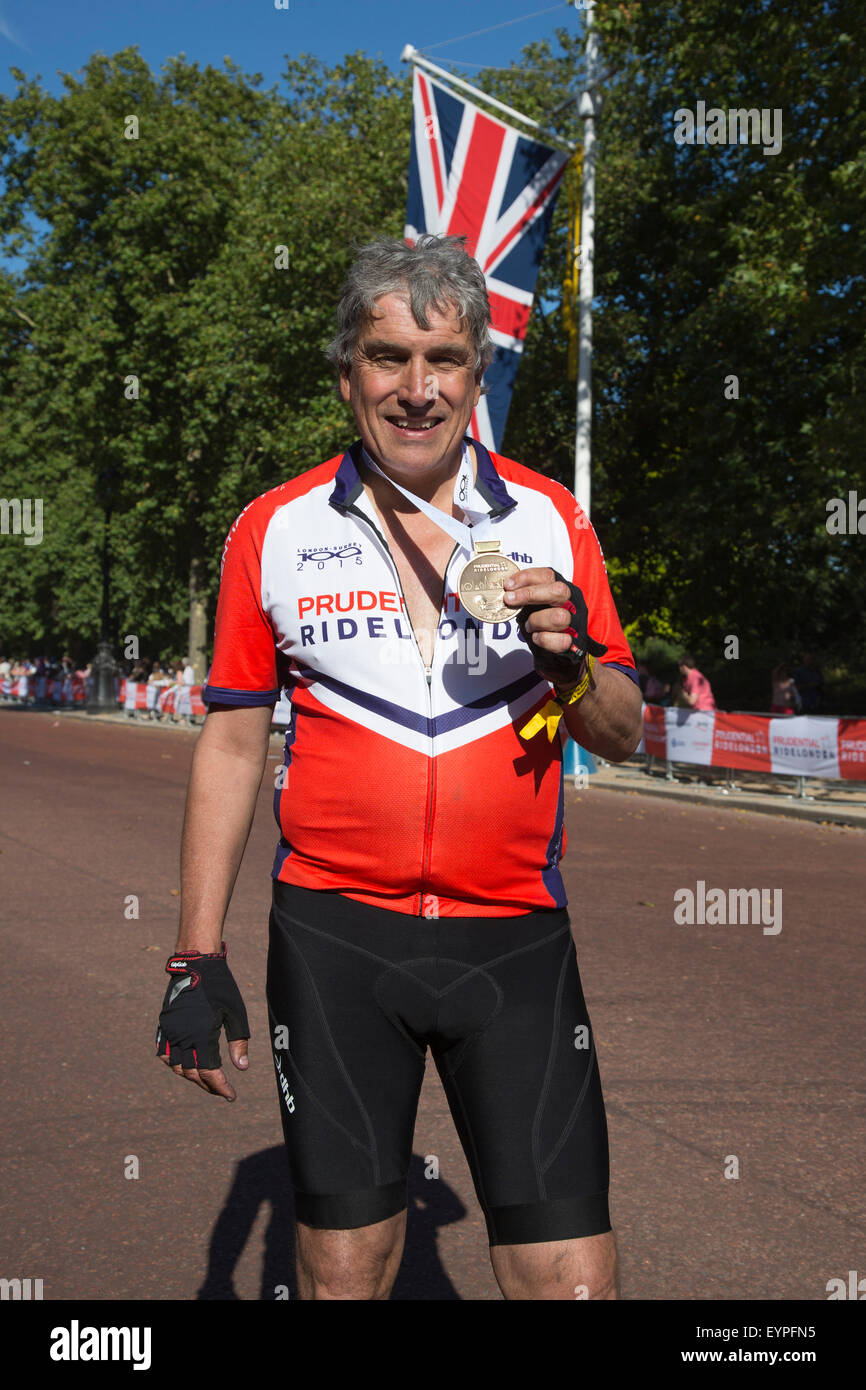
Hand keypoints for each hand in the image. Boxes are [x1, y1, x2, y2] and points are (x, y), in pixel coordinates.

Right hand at [155, 945, 249, 1100]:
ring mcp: (170, 1031)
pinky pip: (165, 1054)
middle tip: (222, 1090)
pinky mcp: (164, 1025)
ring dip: (191, 1077)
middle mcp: (182, 1037)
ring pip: (176, 1067)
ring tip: (207, 1080)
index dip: (220, 1087)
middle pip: (192, 1074)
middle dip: (208, 1085)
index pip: (210, 1073)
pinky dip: (175, 1064)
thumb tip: (242, 1068)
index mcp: (201, 1036)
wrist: (196, 964)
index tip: (231, 1096)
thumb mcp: (235, 1014)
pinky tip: (186, 1065)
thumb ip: (239, 1042)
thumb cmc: (220, 988)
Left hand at [503, 567, 607, 683]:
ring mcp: (576, 622)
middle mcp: (573, 602)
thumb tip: (506, 592)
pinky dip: (544, 639)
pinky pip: (560, 640)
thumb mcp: (534, 606)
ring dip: (537, 621)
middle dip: (530, 594)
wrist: (556, 654)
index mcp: (562, 589)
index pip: (548, 575)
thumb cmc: (542, 624)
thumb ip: (525, 598)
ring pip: (559, 617)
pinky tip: (536, 637)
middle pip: (558, 591)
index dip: (527, 577)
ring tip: (528, 626)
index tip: (507, 585)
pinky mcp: (575, 642)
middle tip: (509, 599)